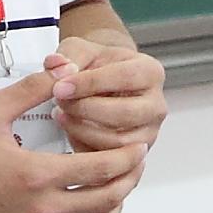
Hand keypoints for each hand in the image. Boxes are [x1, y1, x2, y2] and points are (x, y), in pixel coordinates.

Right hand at [0, 67, 142, 212]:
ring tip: (115, 188)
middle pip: (108, 202)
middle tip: (133, 164)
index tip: (138, 148)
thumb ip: (31, 90)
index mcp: (37, 177)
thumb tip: (66, 71)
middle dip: (128, 181)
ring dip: (113, 208)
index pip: (102, 170)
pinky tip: (83, 209)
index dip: (128, 158)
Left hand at [47, 30, 167, 160]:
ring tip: (61, 115)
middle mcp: (155, 105)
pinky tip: (68, 130)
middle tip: (60, 102)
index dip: (89, 83)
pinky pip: (110, 162)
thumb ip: (69, 56)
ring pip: (118, 143)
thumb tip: (57, 66)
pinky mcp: (133, 156)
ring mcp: (148, 133)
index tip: (61, 87)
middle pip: (125, 114)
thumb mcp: (82, 50)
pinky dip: (84, 147)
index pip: (124, 78)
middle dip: (86, 109)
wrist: (100, 82)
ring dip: (82, 130)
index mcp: (150, 72)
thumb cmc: (95, 66)